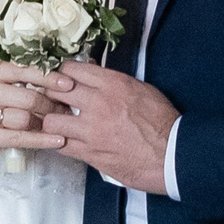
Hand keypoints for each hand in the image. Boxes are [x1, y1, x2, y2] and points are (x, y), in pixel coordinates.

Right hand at [0, 62, 65, 173]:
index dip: (49, 76)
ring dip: (45, 123)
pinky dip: (41, 140)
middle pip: (28, 96)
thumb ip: (17, 79)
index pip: (24, 69)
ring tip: (60, 126)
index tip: (69, 83)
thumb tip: (60, 80)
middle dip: (51, 104)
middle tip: (66, 110)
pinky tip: (58, 141)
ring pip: (24, 118)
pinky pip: (18, 137)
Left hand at [44, 62, 178, 193]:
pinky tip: (66, 141)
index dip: (62, 73)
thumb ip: (114, 83)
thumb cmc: (162, 122)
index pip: (71, 69)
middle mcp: (98, 103)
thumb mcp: (141, 89)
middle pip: (55, 91)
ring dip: (52, 121)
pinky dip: (60, 143)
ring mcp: (91, 130)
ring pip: (51, 121)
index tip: (62, 79)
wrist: (171, 154)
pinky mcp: (90, 153)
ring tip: (59, 123)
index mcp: (112, 83)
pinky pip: (61, 146)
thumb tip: (95, 76)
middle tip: (53, 100)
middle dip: (51, 94)